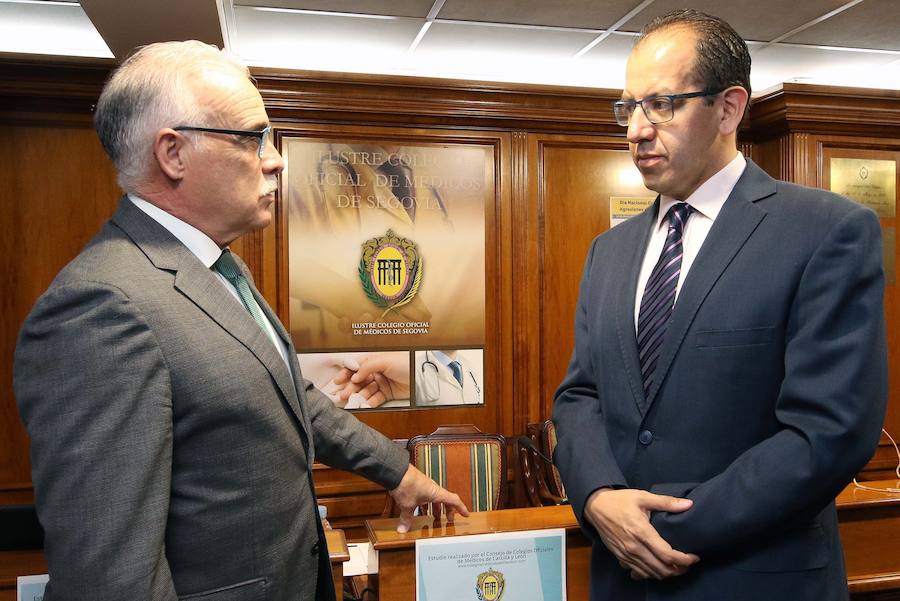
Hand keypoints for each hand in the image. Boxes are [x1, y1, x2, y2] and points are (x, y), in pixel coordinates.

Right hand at [334, 353, 410, 406]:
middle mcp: (377, 371)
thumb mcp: (385, 360)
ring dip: (357, 395)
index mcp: (375, 360)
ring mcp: (382, 383)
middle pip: (359, 380)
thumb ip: (367, 367)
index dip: (347, 373)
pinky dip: (368, 402)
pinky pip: (375, 399)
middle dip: (350, 387)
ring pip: (366, 390)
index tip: (338, 380)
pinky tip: (363, 404)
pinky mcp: (387, 394)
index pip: (357, 366)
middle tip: (343, 394)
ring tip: (351, 400)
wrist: (422, 376)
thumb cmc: (407, 363)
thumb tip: (354, 376)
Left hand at [390, 465, 469, 532]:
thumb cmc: (406, 485)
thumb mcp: (407, 506)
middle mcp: (433, 488)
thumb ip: (406, 519)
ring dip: (436, 507)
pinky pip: (427, 494)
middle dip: (448, 510)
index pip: (454, 500)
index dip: (461, 508)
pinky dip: (426, 502)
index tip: (466, 514)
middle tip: (447, 519)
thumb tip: (403, 529)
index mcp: (436, 493)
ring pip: (435, 497)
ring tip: (433, 516)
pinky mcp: (417, 483)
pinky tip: (419, 507)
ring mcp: (425, 485)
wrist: (396, 470)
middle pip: (445, 500)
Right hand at [584, 488, 698, 579]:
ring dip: (667, 574)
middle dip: (679, 570)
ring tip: (677, 568)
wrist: (596, 507)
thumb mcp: (643, 497)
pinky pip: (639, 573)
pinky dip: (652, 574)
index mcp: (641, 531)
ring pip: (651, 574)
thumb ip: (666, 502)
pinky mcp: (620, 557)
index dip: (684, 559)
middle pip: (661, 568)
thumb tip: (688, 504)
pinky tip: (659, 569)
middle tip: (689, 564)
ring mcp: (626, 554)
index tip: (694, 557)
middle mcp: (634, 547)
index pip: (667, 554)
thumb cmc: (619, 501)